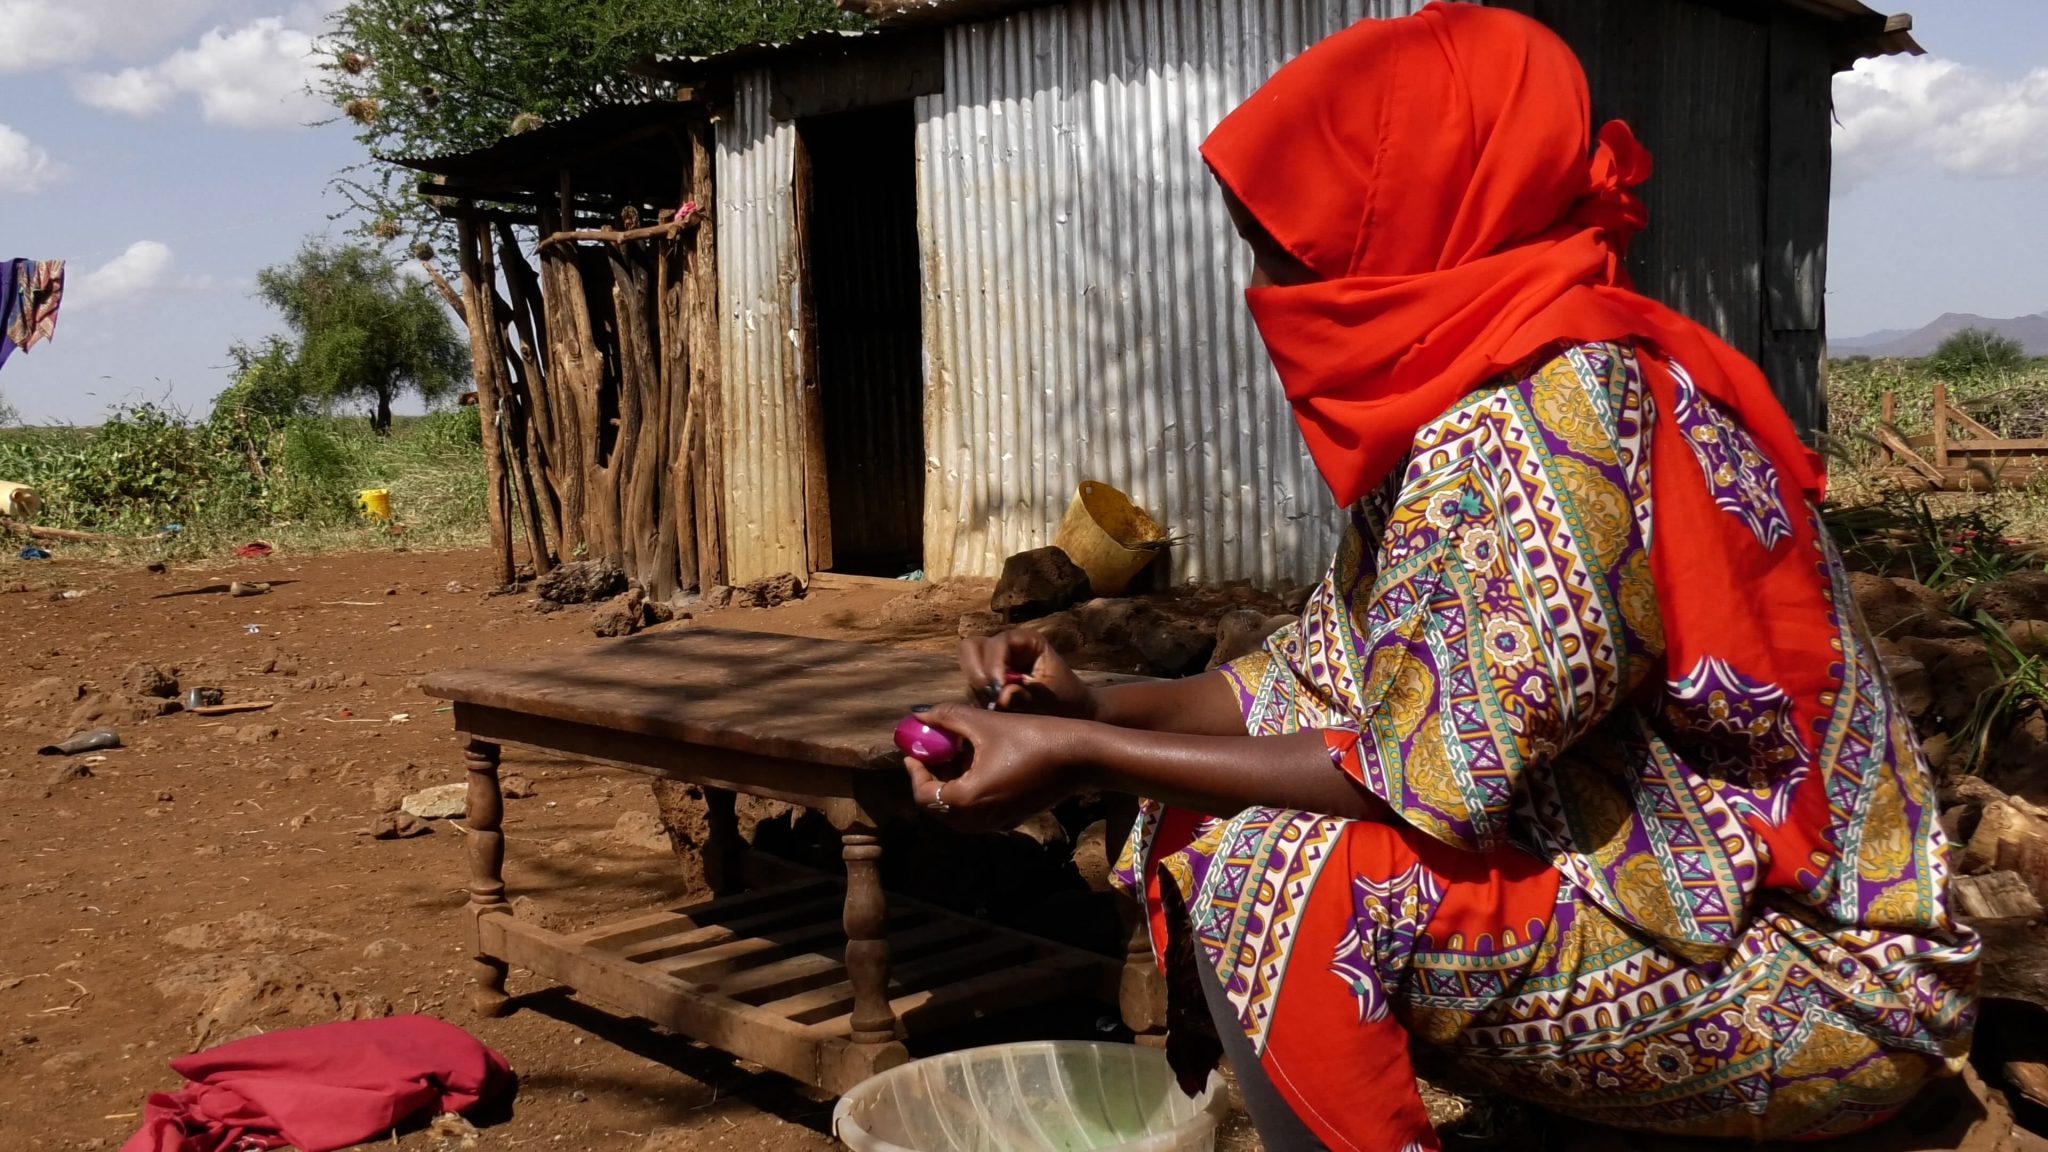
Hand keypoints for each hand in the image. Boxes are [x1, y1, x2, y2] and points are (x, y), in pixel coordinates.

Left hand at [904, 704, 1087, 832]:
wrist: (1081, 757)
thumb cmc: (1033, 737)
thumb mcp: (984, 723)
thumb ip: (947, 717)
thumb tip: (921, 714)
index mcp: (968, 800)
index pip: (923, 794)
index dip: (915, 769)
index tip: (915, 748)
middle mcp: (980, 820)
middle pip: (938, 806)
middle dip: (930, 777)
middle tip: (932, 751)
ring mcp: (998, 822)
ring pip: (958, 811)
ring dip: (950, 785)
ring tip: (954, 754)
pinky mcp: (1013, 817)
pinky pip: (978, 811)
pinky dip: (969, 791)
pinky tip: (978, 763)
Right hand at [960, 631, 1093, 716]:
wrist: (1073, 714)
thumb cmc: (1068, 700)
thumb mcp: (1051, 700)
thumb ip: (1026, 697)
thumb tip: (1002, 697)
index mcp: (1025, 641)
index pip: (998, 643)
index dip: (993, 663)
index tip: (998, 689)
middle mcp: (1005, 648)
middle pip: (971, 648)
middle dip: (977, 674)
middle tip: (990, 698)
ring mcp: (993, 664)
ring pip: (968, 670)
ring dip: (978, 691)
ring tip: (997, 709)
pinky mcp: (987, 683)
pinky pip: (972, 688)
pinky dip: (979, 701)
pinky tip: (996, 714)